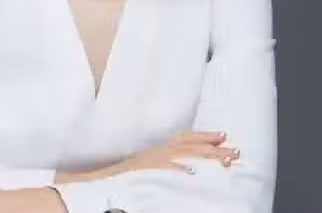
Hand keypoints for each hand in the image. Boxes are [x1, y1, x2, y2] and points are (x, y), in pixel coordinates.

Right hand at [59, 131, 239, 182]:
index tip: (223, 134)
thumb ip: (156, 166)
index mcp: (152, 152)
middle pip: (186, 146)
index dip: (203, 137)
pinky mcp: (141, 174)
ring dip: (204, 156)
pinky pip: (161, 170)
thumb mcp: (139, 169)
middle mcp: (152, 154)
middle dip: (212, 147)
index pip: (181, 140)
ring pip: (181, 155)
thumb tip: (181, 169)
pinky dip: (177, 170)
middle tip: (234, 148)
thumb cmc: (112, 181)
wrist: (87, 187)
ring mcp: (147, 164)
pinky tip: (193, 173)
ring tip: (226, 160)